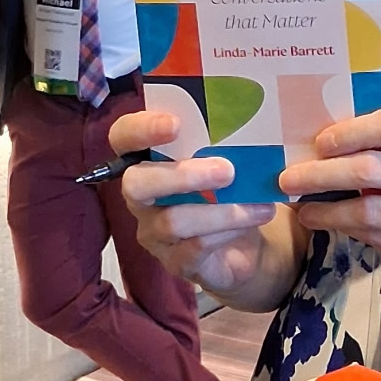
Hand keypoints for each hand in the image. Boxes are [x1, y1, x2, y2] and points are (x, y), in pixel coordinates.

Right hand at [111, 110, 279, 297]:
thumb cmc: (229, 191)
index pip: (123, 138)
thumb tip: (242, 117)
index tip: (175, 124)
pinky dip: (227, 231)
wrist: (247, 244)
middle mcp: (142, 198)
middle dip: (182, 175)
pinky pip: (194, 248)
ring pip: (172, 221)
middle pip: (136, 184)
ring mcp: (154, 233)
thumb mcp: (229, 161)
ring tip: (258, 203)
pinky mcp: (175, 262)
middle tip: (227, 171)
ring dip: (220, 211)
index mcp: (147, 161)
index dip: (140, 129)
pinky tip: (254, 218)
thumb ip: (223, 143)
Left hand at [280, 107, 380, 309]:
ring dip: (326, 206)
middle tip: (289, 175)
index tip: (321, 141)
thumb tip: (341, 142)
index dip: (351, 130)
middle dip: (322, 171)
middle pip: (373, 167)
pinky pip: (378, 237)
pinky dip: (345, 229)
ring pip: (370, 208)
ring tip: (301, 205)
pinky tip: (327, 224)